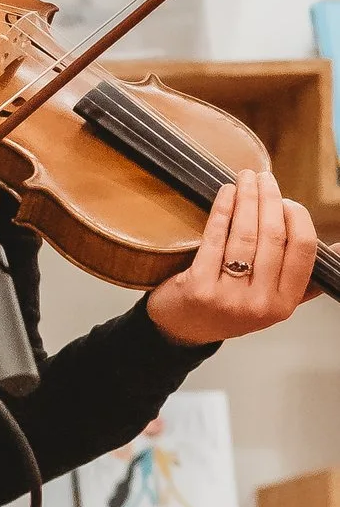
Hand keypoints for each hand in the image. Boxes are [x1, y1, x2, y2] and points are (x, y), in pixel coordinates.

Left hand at [147, 168, 318, 343]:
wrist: (182, 329)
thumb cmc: (230, 306)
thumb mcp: (272, 300)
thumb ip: (304, 278)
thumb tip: (339, 248)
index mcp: (284, 304)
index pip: (303, 249)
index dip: (297, 217)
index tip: (287, 201)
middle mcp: (260, 304)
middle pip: (273, 236)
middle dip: (270, 199)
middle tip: (264, 177)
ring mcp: (228, 298)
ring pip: (245, 234)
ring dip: (247, 198)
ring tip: (246, 177)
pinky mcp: (198, 288)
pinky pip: (215, 238)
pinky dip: (223, 210)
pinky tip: (226, 192)